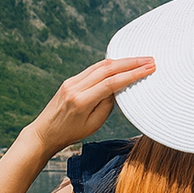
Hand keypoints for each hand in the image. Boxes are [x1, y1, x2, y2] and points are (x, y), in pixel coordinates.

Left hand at [28, 57, 154, 152]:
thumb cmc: (70, 133)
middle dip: (131, 63)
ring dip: (122, 61)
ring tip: (139, 60)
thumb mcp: (93, 124)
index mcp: (82, 100)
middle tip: (149, 60)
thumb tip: (118, 87)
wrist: (44, 133)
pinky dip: (109, 64)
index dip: (133, 74)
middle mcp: (75, 87)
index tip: (149, 69)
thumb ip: (108, 104)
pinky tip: (121, 63)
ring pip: (100, 65)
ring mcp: (71, 82)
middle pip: (108, 69)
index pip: (112, 82)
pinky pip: (93, 69)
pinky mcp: (70, 81)